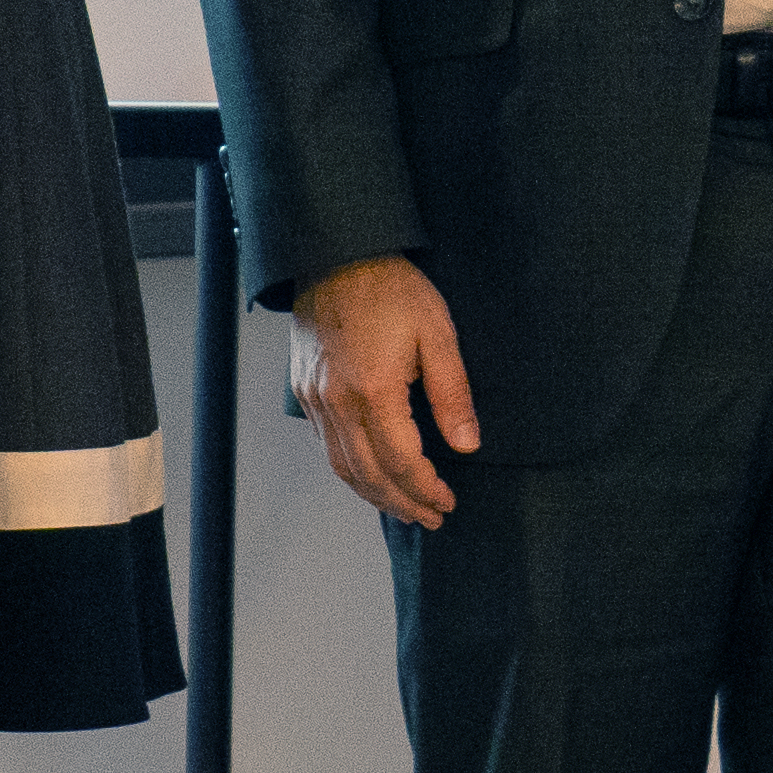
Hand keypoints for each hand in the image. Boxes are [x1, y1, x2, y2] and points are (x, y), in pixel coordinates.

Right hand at [291, 255, 477, 526]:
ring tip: (402, 508)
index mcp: (375, 390)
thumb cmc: (392, 289)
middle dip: (402, 503)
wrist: (337, 254)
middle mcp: (338, 402)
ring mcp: (316, 399)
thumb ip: (452, 394)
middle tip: (430, 519)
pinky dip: (349, 471)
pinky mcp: (305, 391)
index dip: (426, 489)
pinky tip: (370, 477)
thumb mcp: (438, 334)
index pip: (402, 462)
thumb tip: (467, 445)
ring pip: (342, 467)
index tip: (448, 503)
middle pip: (370, 475)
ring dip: (374, 495)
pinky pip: (326, 446)